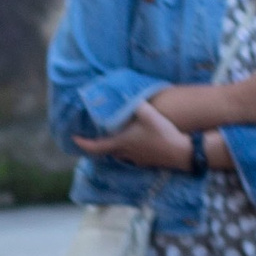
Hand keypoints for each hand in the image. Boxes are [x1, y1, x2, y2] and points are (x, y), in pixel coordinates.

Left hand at [73, 110, 196, 171]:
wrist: (181, 153)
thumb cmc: (162, 133)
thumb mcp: (148, 113)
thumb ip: (134, 103)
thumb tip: (124, 93)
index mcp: (122, 143)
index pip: (96, 147)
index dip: (83, 144)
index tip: (74, 139)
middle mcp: (126, 153)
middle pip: (106, 151)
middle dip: (97, 145)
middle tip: (93, 136)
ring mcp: (136, 160)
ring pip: (118, 155)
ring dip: (112, 147)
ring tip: (112, 137)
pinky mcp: (146, 162)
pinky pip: (130, 157)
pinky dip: (126, 150)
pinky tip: (133, 142)